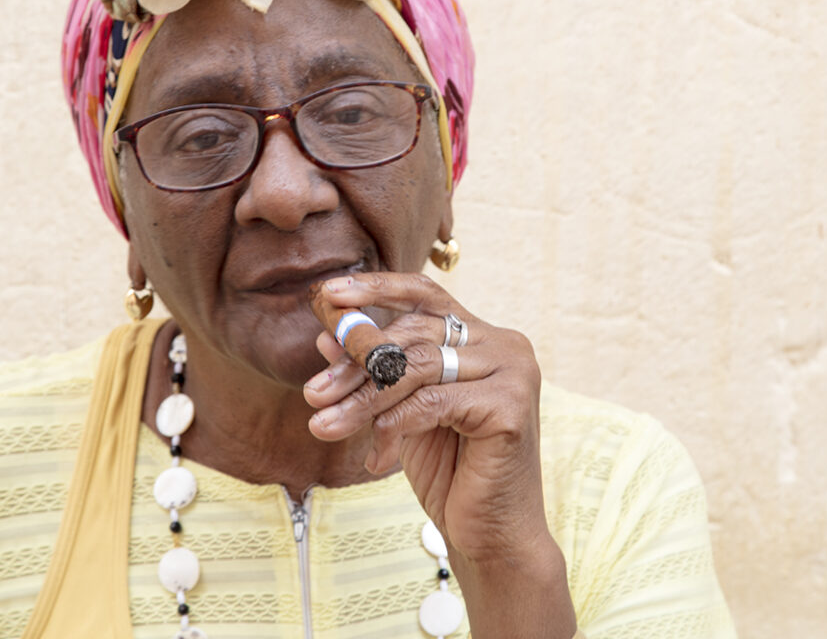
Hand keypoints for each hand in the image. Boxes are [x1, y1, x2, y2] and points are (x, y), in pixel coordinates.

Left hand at [304, 272, 576, 638]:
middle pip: (413, 336)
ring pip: (416, 369)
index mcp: (483, 337)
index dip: (376, 289)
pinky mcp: (510, 406)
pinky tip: (375, 458)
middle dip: (355, 363)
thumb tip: (326, 337)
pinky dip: (392, 427)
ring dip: (362, 399)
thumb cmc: (450, 472)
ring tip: (323, 425)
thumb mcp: (402, 414)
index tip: (327, 294)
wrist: (491, 536)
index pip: (425, 293)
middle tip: (313, 393)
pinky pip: (430, 403)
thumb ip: (376, 373)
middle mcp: (505, 344)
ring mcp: (513, 371)